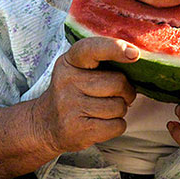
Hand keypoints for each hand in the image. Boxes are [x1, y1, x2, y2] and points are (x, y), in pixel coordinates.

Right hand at [33, 36, 137, 153]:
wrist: (45, 125)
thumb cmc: (73, 93)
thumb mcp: (77, 70)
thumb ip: (101, 61)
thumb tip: (134, 57)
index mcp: (69, 62)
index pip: (92, 49)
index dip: (114, 48)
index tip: (133, 53)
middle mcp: (67, 82)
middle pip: (117, 83)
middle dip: (126, 91)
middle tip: (116, 95)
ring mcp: (71, 106)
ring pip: (119, 106)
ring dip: (120, 110)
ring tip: (103, 110)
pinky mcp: (78, 130)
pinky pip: (117, 126)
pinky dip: (116, 126)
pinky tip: (101, 123)